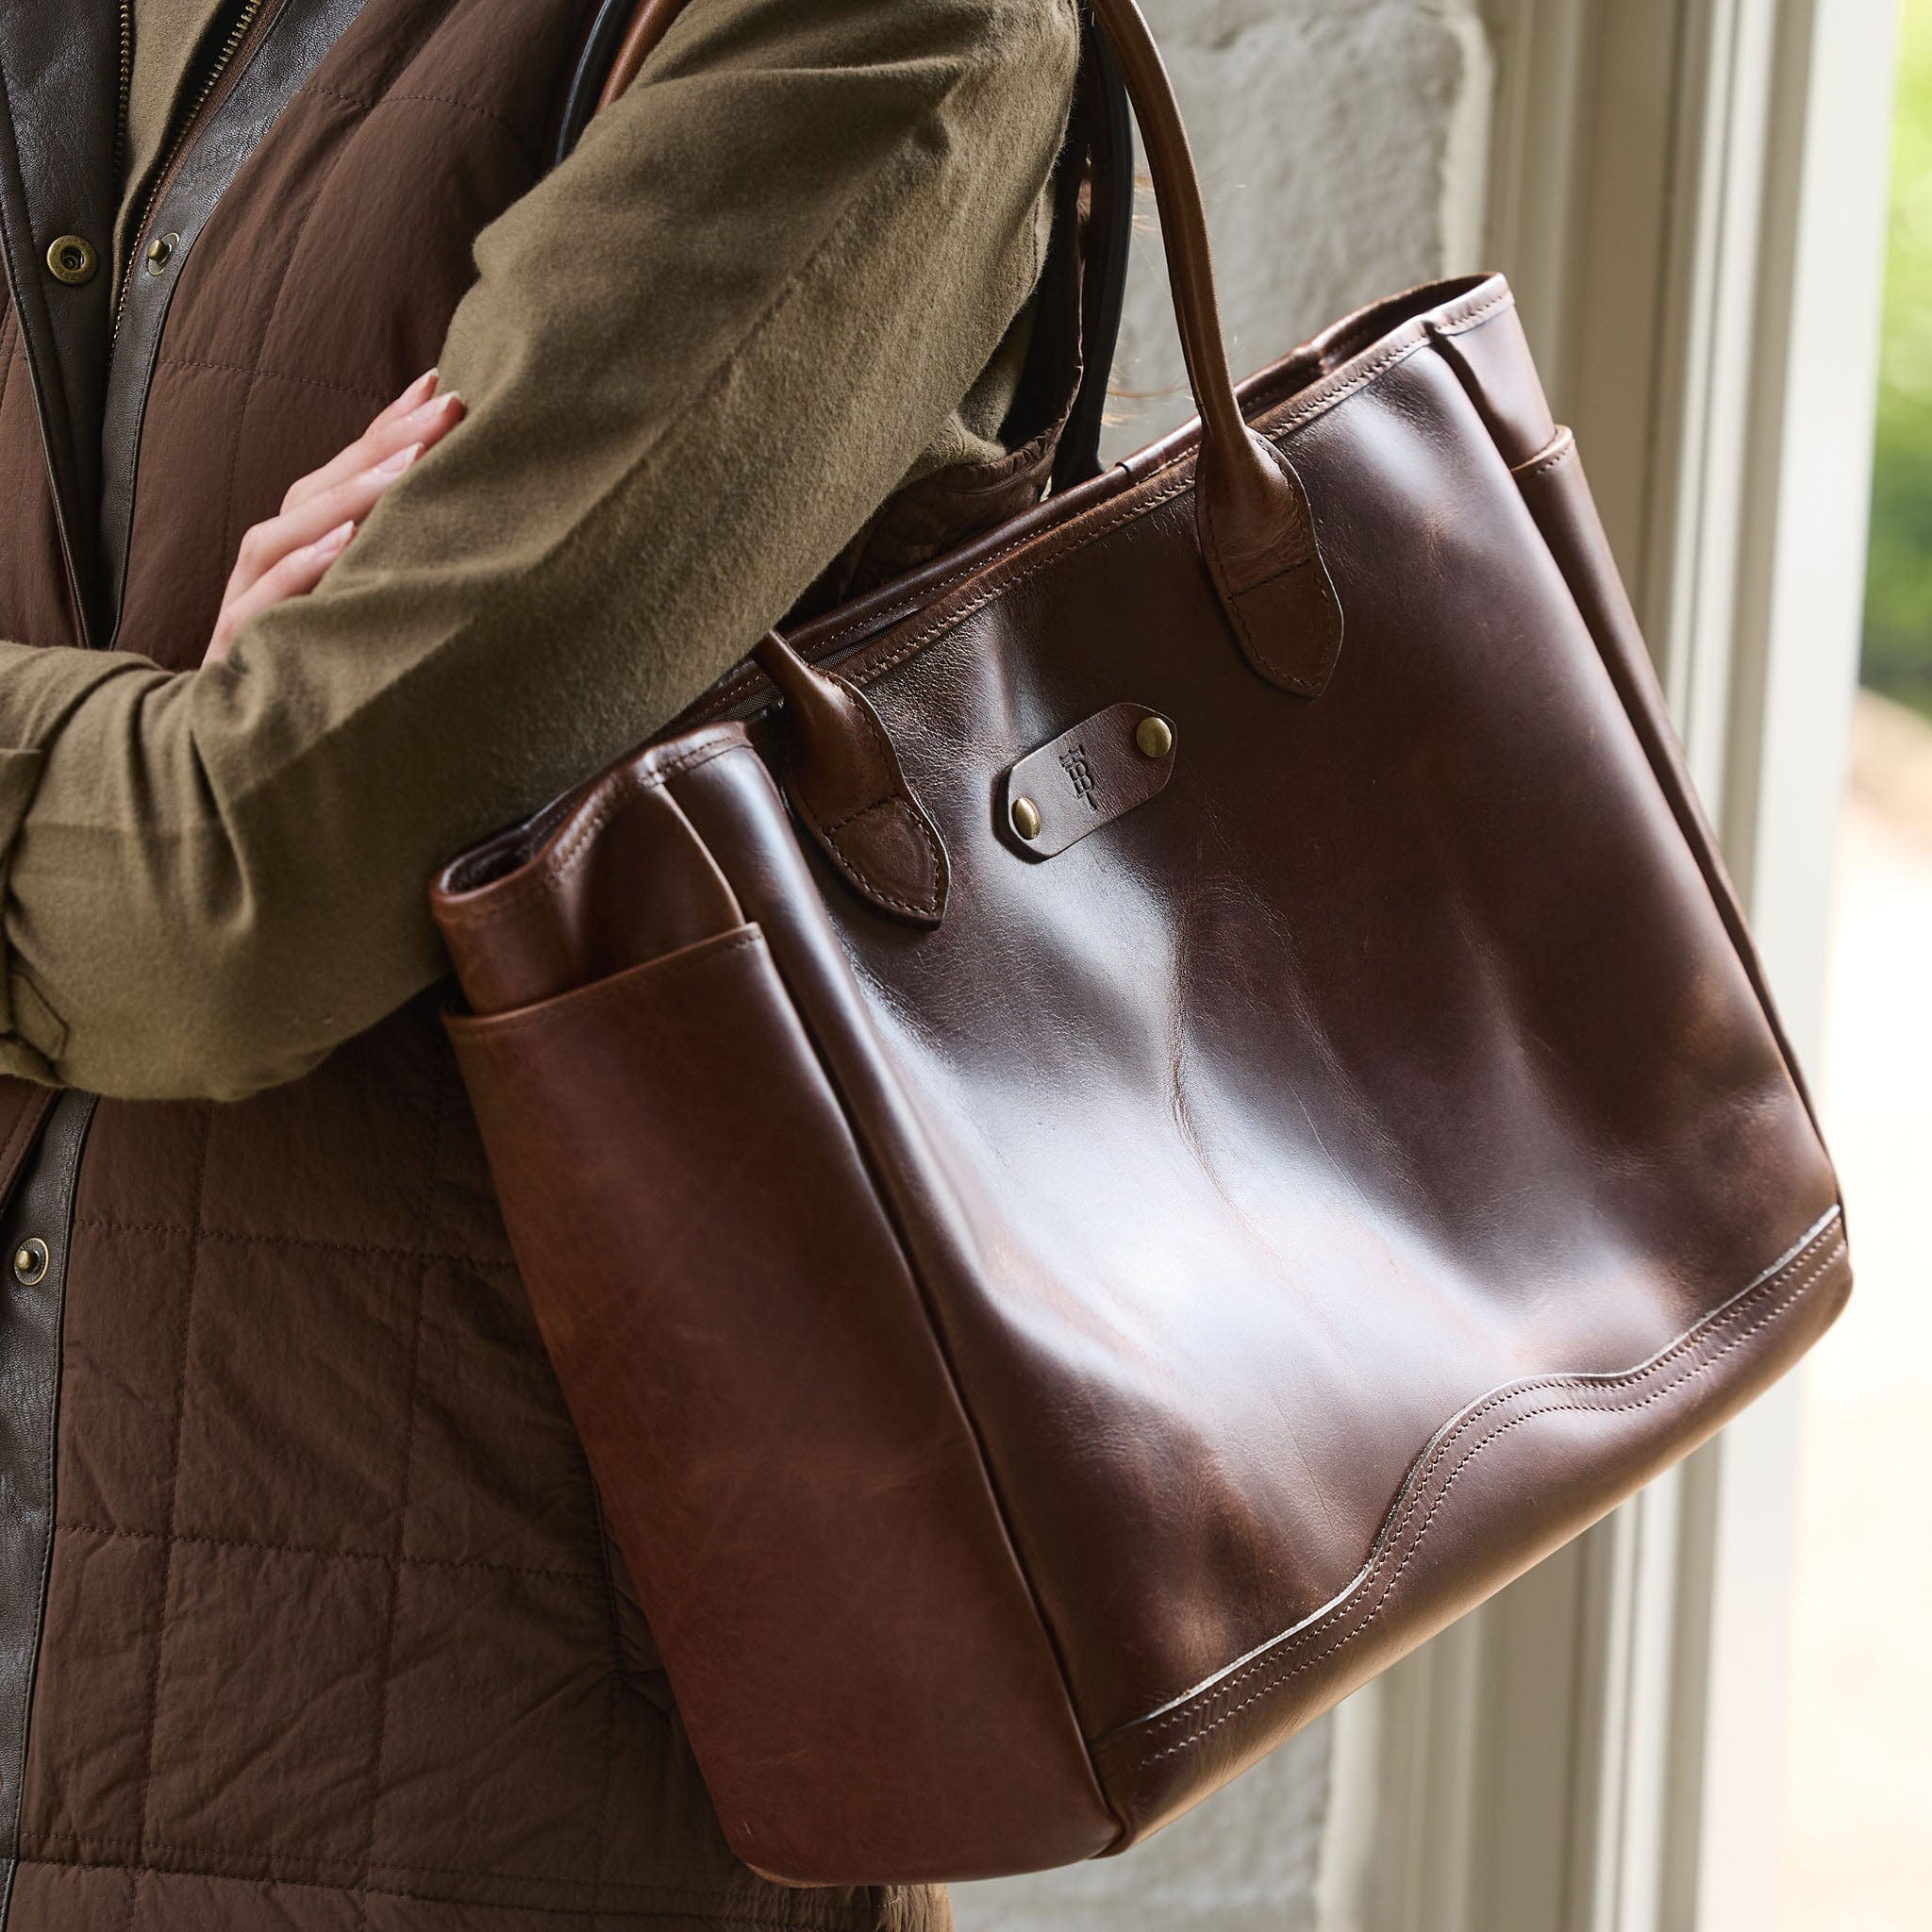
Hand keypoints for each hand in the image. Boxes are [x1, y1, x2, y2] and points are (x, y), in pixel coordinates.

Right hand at [203, 368, 465, 663]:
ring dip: (347, 497)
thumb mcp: (366, 620)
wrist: (247, 762)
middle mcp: (272, 568)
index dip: (389, 429)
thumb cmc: (320, 685)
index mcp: (303, 553)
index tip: (442, 384)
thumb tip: (471, 524)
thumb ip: (396, 568)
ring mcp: (248, 609)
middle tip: (450, 406)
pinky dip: (300, 572)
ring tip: (409, 465)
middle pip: (319, 491)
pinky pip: (264, 607)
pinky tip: (341, 545)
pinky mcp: (237, 655)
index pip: (346, 477)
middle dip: (384, 445)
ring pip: (284, 538)